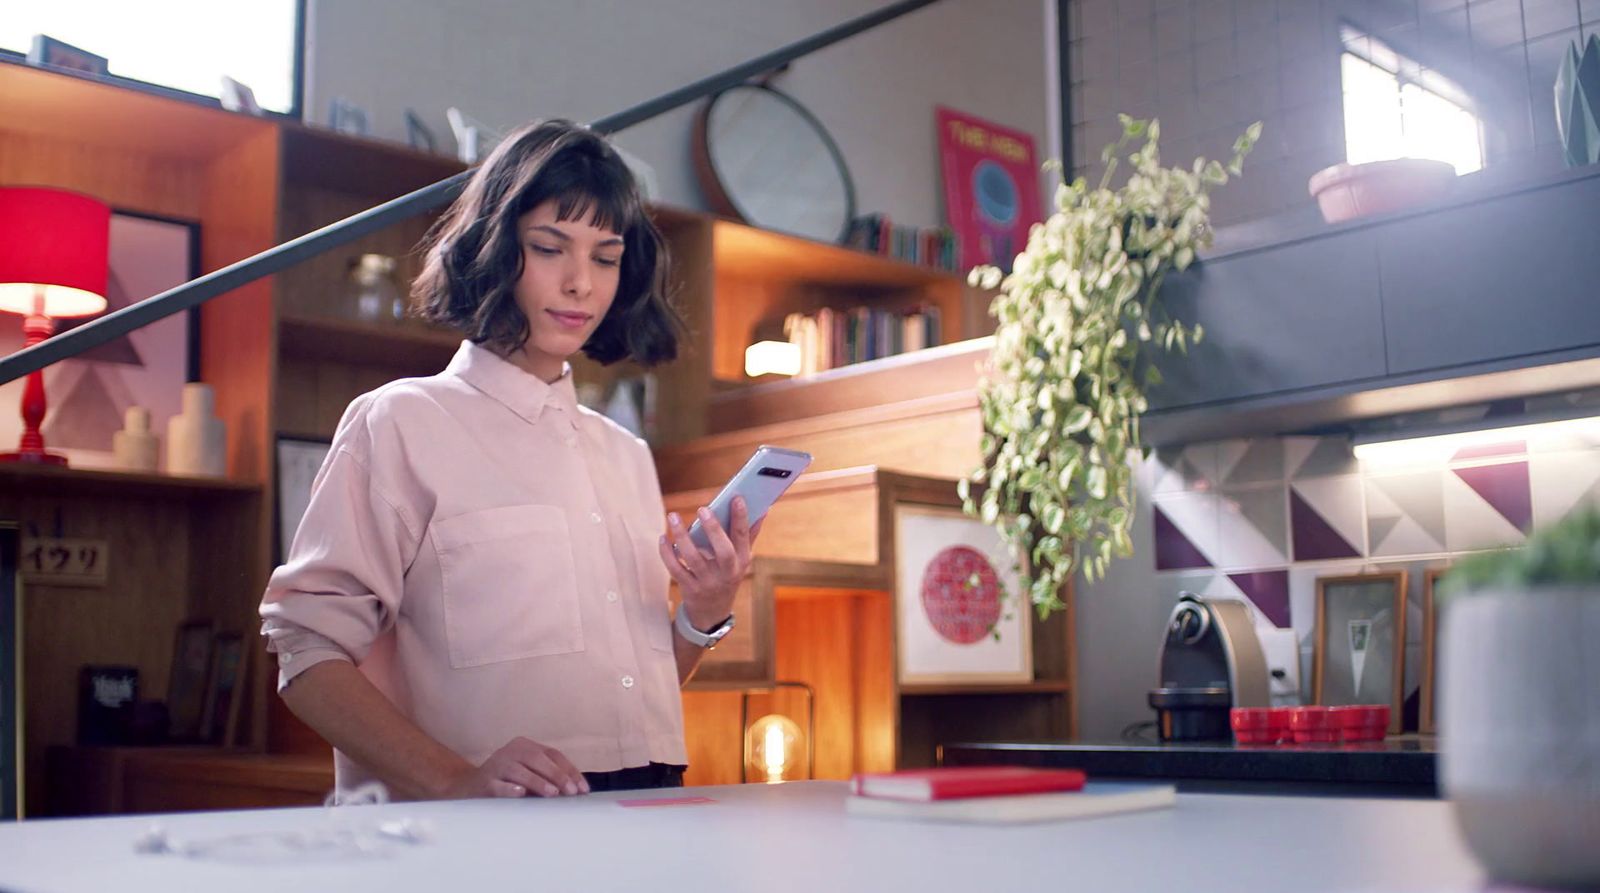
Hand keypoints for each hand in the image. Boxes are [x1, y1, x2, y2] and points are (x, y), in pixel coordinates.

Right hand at [442, 737, 588, 798]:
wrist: (468, 786)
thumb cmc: (507, 781)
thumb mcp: (528, 774)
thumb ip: (548, 777)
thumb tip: (575, 789)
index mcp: (525, 746)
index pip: (553, 755)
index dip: (569, 770)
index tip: (582, 789)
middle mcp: (511, 751)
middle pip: (537, 759)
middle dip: (558, 776)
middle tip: (571, 792)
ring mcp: (496, 765)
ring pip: (519, 771)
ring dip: (538, 782)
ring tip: (553, 793)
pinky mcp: (484, 781)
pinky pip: (498, 784)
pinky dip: (510, 788)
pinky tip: (521, 793)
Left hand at [658, 497, 762, 630]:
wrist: (712, 613)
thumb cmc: (727, 576)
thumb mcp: (741, 560)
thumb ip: (749, 535)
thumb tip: (763, 510)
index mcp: (742, 561)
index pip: (743, 538)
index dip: (741, 518)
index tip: (737, 498)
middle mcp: (727, 573)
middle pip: (723, 551)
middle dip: (714, 530)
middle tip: (703, 509)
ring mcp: (708, 582)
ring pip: (694, 559)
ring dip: (682, 537)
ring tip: (673, 516)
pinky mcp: (689, 588)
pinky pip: (676, 569)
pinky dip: (667, 553)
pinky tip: (663, 538)